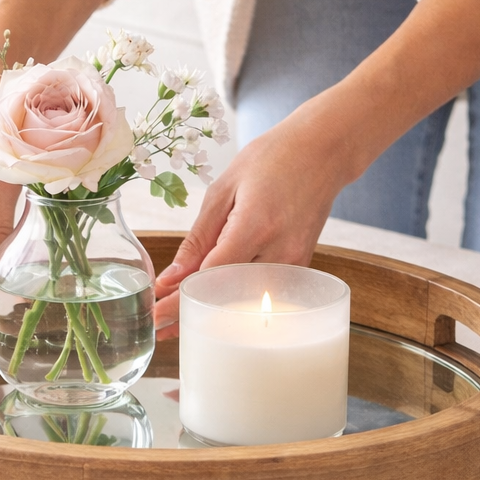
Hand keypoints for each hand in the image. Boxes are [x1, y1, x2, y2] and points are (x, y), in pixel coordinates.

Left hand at [153, 106, 347, 336]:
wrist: (323, 151)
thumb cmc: (271, 160)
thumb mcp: (223, 190)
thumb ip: (198, 239)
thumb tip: (172, 278)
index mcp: (254, 227)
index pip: (210, 278)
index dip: (180, 300)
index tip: (156, 317)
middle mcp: (279, 252)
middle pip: (228, 298)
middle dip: (191, 314)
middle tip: (159, 327)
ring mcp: (294, 263)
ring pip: (245, 301)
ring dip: (212, 310)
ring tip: (178, 319)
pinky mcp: (301, 267)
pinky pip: (262, 291)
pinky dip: (235, 298)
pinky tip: (214, 301)